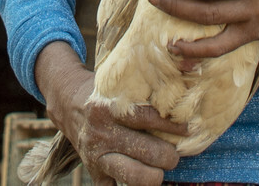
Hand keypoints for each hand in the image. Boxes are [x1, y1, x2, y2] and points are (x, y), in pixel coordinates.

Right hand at [33, 43, 185, 185]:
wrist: (68, 103)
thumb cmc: (105, 91)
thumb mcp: (120, 83)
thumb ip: (145, 88)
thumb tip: (187, 85)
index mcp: (107, 108)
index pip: (147, 119)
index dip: (172, 125)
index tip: (189, 129)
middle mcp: (101, 133)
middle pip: (147, 151)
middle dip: (169, 155)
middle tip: (175, 152)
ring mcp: (96, 155)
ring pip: (134, 175)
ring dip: (155, 174)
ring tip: (162, 167)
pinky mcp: (93, 171)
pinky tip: (143, 177)